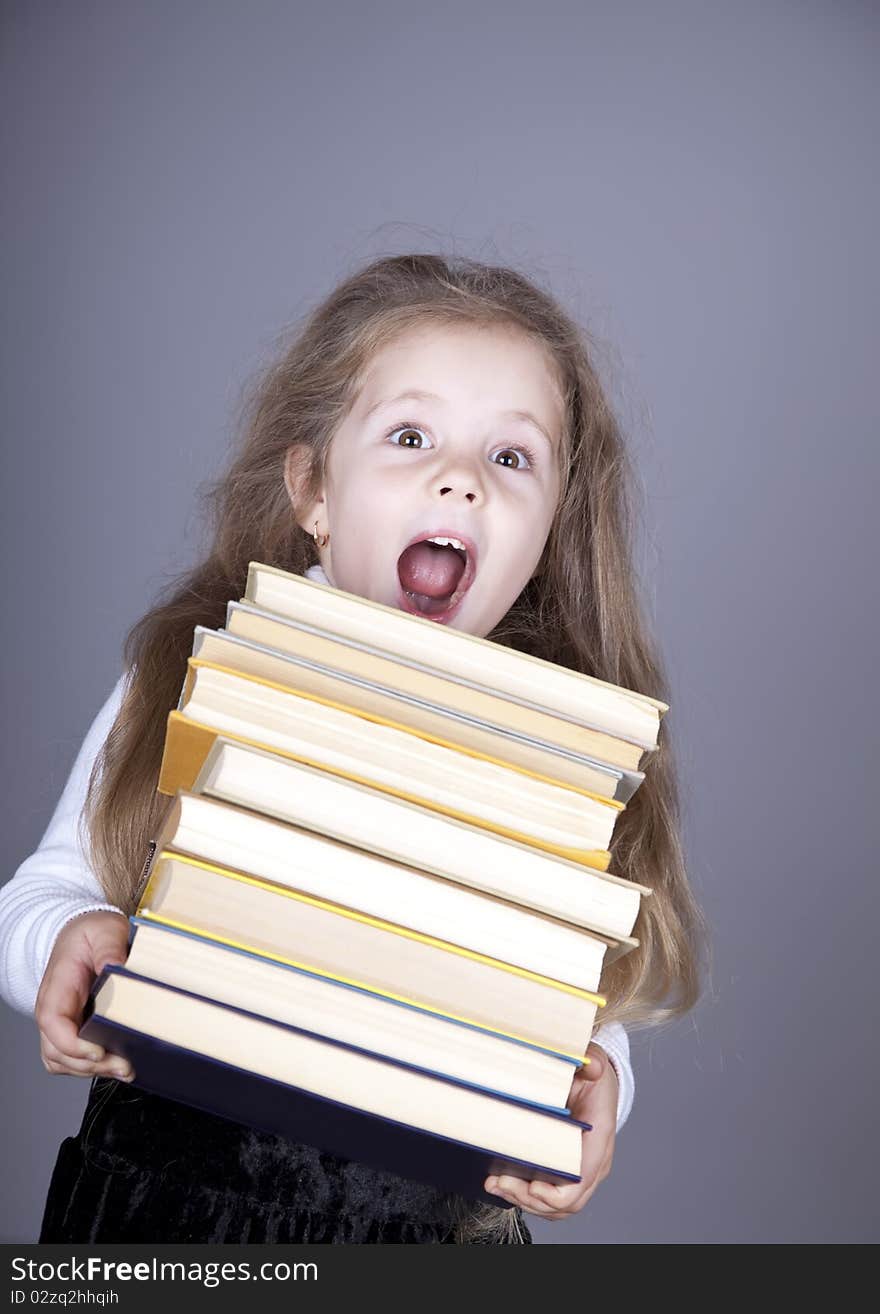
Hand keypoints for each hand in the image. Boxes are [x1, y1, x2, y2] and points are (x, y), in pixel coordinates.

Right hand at [35, 910, 134, 1081]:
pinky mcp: (73, 1028)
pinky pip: (72, 1058)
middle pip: (57, 1051)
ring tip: (124, 1069)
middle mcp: (53, 1009)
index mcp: (58, 986)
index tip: (99, 1050)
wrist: (80, 933)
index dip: (73, 1044)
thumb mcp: (104, 930)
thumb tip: (116, 966)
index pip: (52, 1022)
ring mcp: (61, 1021)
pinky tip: (115, 1063)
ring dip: (91, 1071)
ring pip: (63, 1061)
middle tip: (124, 1065)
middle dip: (90, 1064)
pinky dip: (90, 1067)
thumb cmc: (89, 933)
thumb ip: (109, 947)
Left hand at [484, 1040, 617, 1219]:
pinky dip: (528, 1198)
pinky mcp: (568, 1173)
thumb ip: (591, 1062)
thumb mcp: (594, 1063)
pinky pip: (551, 1198)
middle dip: (531, 1199)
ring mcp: (582, 1172)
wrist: (598, 1086)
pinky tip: (504, 1186)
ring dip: (525, 1202)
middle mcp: (594, 1163)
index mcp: (600, 1138)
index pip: (583, 1179)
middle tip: (501, 1183)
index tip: (531, 1186)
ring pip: (558, 1207)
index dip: (557, 1192)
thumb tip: (589, 1064)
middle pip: (567, 1201)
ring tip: (496, 1185)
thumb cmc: (593, 1079)